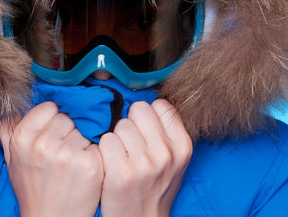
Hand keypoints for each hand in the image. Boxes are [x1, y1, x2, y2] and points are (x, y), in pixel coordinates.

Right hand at [0, 102, 102, 216]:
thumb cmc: (33, 190)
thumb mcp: (12, 160)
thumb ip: (9, 130)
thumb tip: (12, 106)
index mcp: (22, 138)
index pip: (49, 107)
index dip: (53, 120)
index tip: (52, 135)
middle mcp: (44, 144)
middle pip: (68, 117)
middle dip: (68, 130)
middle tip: (63, 152)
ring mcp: (68, 154)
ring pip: (84, 129)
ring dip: (82, 141)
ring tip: (73, 162)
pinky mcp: (90, 164)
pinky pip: (98, 143)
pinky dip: (95, 153)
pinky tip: (85, 168)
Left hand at [98, 99, 192, 216]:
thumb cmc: (155, 186)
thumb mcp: (173, 160)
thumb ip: (166, 131)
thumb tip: (148, 100)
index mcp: (182, 146)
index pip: (161, 106)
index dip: (148, 116)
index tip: (146, 129)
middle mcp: (165, 153)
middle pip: (139, 110)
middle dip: (132, 123)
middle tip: (131, 143)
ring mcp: (143, 164)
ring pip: (120, 124)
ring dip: (117, 137)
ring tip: (122, 156)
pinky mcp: (120, 173)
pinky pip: (106, 140)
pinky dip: (105, 150)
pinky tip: (111, 163)